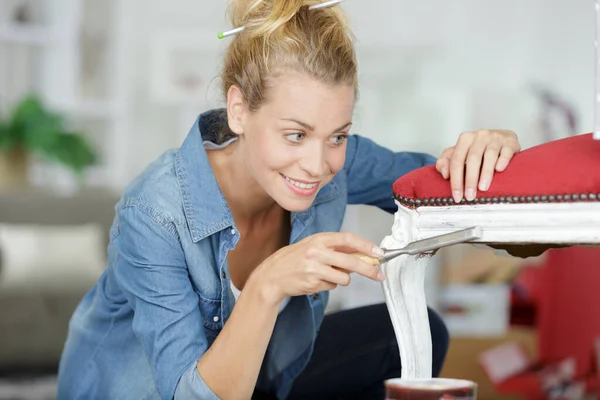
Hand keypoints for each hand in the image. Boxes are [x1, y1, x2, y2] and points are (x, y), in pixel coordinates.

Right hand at [251, 232, 384, 304]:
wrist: (272, 275)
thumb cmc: (293, 258)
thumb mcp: (313, 245)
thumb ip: (335, 248)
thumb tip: (361, 252)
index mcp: (318, 239)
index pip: (348, 239)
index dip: (365, 246)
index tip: (377, 252)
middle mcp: (317, 252)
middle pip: (351, 261)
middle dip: (368, 269)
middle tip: (378, 274)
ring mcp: (315, 269)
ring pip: (344, 277)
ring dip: (342, 278)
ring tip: (328, 274)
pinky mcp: (313, 283)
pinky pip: (332, 286)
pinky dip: (329, 284)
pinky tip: (317, 280)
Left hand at [435, 129, 520, 202]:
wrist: (502, 139)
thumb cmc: (478, 150)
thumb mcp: (459, 153)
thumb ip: (446, 162)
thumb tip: (444, 174)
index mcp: (464, 139)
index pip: (456, 160)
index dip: (455, 180)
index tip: (457, 196)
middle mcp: (479, 136)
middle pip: (472, 159)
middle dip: (470, 180)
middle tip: (470, 196)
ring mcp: (496, 137)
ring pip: (489, 155)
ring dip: (485, 173)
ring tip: (483, 188)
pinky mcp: (510, 141)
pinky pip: (506, 151)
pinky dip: (502, 160)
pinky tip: (499, 170)